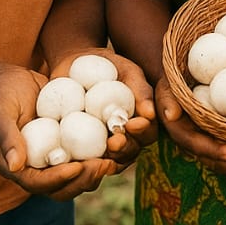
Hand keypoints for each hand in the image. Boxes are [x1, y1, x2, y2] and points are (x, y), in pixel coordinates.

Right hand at [0, 66, 116, 199]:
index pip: (38, 183)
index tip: (77, 168)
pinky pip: (85, 157)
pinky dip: (101, 156)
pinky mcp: (68, 146)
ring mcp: (53, 158)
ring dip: (96, 173)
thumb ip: (7, 137)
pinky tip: (117, 144)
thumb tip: (15, 166)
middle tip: (104, 165)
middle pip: (62, 188)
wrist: (14, 81)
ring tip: (114, 159)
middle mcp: (36, 168)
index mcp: (15, 167)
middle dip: (83, 180)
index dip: (58, 180)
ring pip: (77, 178)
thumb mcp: (0, 111)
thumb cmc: (3, 94)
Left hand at [55, 49, 157, 172]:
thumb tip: (151, 114)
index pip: (147, 134)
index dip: (143, 132)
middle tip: (115, 140)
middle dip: (124, 149)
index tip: (135, 124)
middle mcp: (122, 137)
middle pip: (129, 152)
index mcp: (138, 121)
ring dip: (106, 159)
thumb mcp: (128, 71)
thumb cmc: (108, 66)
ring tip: (101, 147)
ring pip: (107, 161)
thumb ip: (141, 90)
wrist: (75, 63)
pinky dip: (80, 160)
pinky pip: (79, 159)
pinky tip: (76, 157)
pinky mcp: (76, 148)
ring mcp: (99, 144)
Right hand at [155, 77, 225, 187]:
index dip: (215, 150)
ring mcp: (211, 143)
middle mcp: (196, 142)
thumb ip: (167, 99)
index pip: (198, 144)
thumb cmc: (176, 79)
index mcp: (181, 131)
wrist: (182, 81)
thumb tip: (171, 114)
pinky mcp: (224, 140)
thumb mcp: (168, 85)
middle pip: (216, 160)